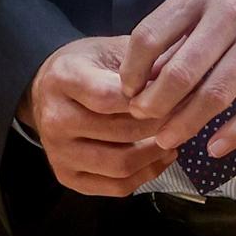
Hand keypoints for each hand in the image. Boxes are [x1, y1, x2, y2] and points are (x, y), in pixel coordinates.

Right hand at [21, 35, 176, 195]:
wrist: (49, 89)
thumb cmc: (89, 65)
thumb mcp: (112, 48)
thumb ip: (144, 62)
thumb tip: (180, 77)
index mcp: (64, 78)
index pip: (109, 97)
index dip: (148, 99)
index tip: (177, 95)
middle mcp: (55, 118)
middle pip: (120, 133)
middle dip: (160, 125)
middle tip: (186, 116)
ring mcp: (58, 152)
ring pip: (120, 165)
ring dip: (156, 154)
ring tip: (175, 136)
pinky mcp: (67, 176)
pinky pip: (115, 187)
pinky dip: (146, 175)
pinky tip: (161, 156)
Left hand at [119, 0, 235, 158]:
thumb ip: (183, 20)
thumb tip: (148, 70)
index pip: (151, 36)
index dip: (132, 70)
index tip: (128, 90)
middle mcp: (232, 15)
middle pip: (180, 72)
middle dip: (154, 105)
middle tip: (142, 121)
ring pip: (215, 94)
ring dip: (185, 123)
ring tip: (167, 139)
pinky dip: (233, 133)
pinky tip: (214, 146)